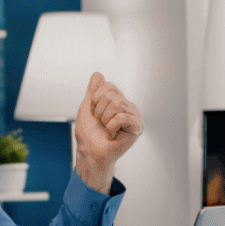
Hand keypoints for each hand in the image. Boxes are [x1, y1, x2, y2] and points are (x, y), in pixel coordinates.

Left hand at [74, 72, 142, 193]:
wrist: (90, 152)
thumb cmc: (89, 134)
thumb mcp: (87, 107)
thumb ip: (93, 90)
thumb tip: (97, 73)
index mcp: (118, 101)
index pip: (107, 86)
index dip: (95, 101)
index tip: (95, 114)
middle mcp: (128, 106)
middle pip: (111, 94)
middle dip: (99, 111)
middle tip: (101, 124)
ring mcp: (134, 116)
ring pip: (115, 104)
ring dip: (104, 119)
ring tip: (107, 130)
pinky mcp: (137, 127)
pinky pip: (121, 117)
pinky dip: (111, 127)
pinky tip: (113, 135)